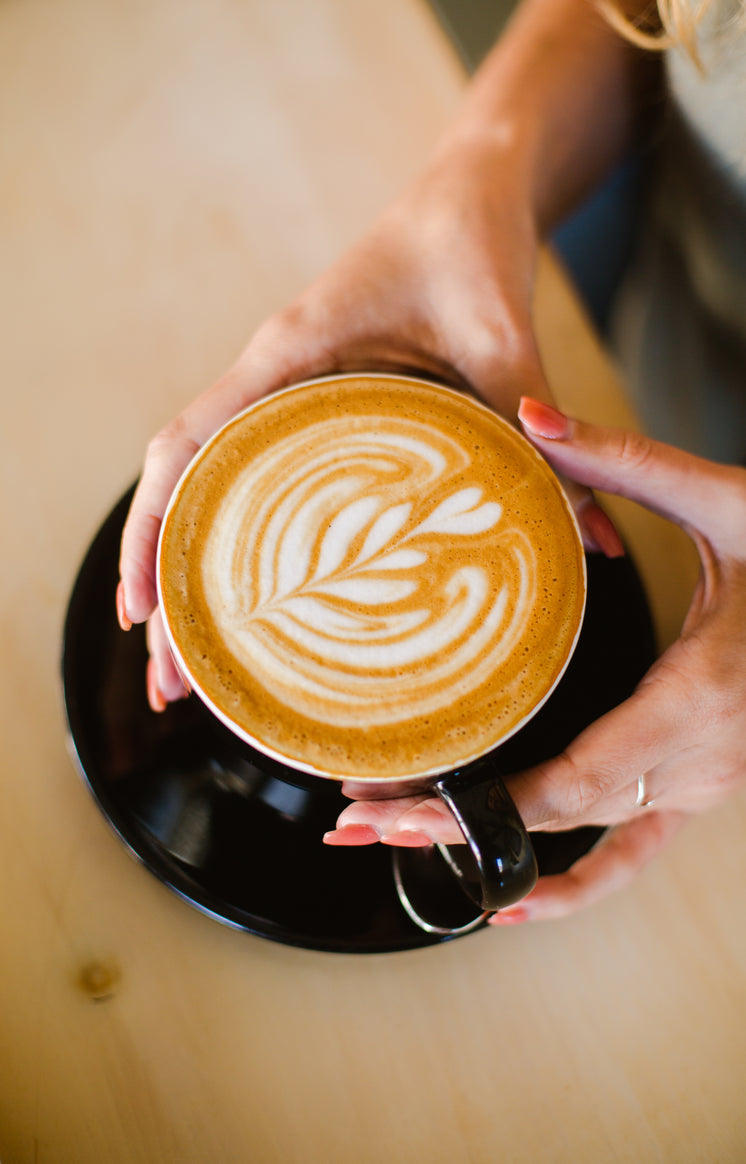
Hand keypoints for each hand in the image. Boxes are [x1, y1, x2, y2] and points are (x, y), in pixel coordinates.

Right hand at [117, 137, 611, 707]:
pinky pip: (262, 480)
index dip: (151, 532)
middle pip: (182, 490)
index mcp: (287, 355)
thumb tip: (590, 542)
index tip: (141, 616)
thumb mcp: (501, 334)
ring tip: (201, 676)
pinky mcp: (319, 406)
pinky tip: (268, 604)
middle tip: (171, 690)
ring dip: (198, 577)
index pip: (185, 448)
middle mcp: (270, 380)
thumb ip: (535, 426)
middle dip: (165, 589)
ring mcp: (288, 395)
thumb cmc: (468, 242)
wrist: (469, 191)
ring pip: (214, 491)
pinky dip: (247, 541)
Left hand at [326, 399, 745, 922]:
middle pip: (557, 819)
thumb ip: (624, 461)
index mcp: (697, 697)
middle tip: (357, 818)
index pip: (572, 782)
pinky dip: (572, 886)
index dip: (481, 806)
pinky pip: (634, 854)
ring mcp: (707, 783)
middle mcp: (702, 759)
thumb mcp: (728, 503)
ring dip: (489, 852)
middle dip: (453, 825)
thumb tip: (531, 413)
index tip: (401, 803)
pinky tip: (512, 901)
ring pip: (585, 842)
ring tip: (394, 842)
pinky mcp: (705, 784)